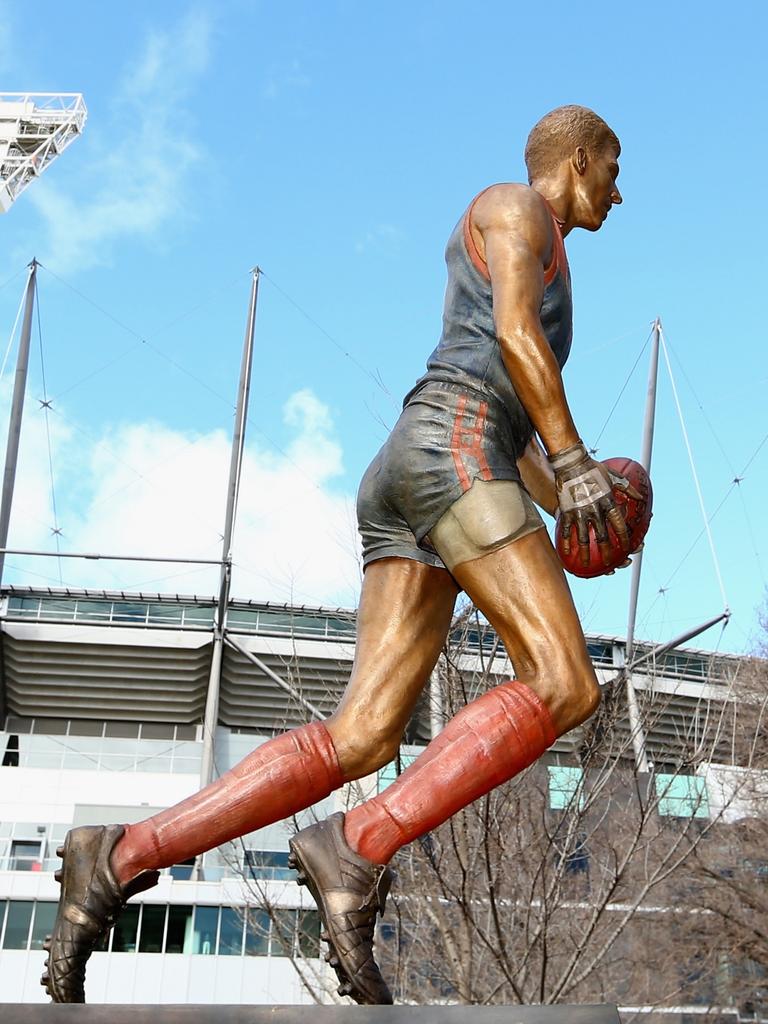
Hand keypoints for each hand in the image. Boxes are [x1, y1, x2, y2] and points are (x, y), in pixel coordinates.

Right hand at [549, 441, 640, 568]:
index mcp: (608, 502)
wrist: (571, 463)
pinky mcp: (566, 511)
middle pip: (602, 537)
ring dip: (586, 554)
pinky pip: (567, 530)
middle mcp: (595, 510)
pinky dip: (566, 542)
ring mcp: (579, 512)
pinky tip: (566, 553)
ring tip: (586, 566)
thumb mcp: (614, 475)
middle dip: (607, 552)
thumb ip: (628, 488)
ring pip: (583, 538)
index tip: (628, 548)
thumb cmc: (594, 468)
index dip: (624, 538)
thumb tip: (641, 498)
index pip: (619, 525)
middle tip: (609, 564)